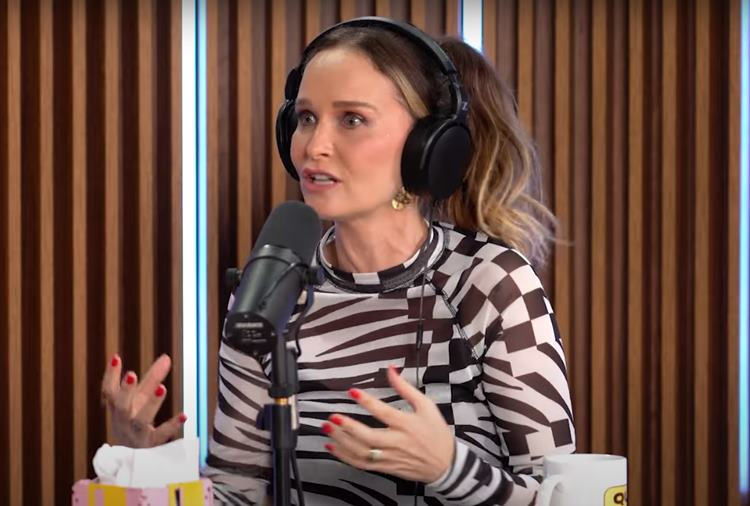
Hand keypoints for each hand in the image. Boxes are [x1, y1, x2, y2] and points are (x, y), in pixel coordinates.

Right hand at [100, 354, 185, 447]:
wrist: (131, 462)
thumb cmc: (134, 424)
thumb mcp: (141, 400)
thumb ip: (152, 379)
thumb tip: (166, 357)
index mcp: (118, 409)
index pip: (109, 392)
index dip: (110, 376)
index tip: (116, 358)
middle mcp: (124, 421)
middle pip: (122, 406)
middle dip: (126, 390)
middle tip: (131, 374)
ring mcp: (136, 434)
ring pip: (140, 420)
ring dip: (150, 403)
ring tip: (162, 388)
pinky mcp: (150, 446)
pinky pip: (161, 436)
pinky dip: (171, 425)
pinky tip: (183, 416)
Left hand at [322, 365, 454, 482]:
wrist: (445, 464)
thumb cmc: (436, 432)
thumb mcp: (426, 406)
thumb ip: (406, 388)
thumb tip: (391, 369)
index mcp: (407, 424)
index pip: (384, 412)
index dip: (367, 402)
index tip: (352, 392)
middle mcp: (397, 442)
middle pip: (368, 437)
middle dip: (348, 427)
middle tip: (333, 417)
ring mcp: (390, 457)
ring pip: (362, 452)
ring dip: (342, 441)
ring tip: (328, 429)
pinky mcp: (386, 467)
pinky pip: (362, 464)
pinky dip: (345, 457)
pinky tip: (333, 447)